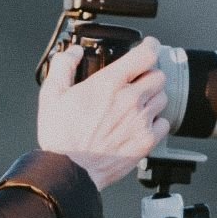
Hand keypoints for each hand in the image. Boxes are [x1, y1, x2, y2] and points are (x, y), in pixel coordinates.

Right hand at [38, 37, 169, 190]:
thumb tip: (74, 53)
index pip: (145, 54)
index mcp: (109, 84)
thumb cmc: (61, 137)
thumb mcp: (52, 95)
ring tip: (138, 103)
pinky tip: (142, 123)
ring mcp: (141, 121)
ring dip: (153, 97)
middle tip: (138, 80)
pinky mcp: (146, 141)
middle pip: (158, 75)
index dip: (150, 46)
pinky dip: (156, 121)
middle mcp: (130, 100)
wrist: (70, 171)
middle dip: (149, 74)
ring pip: (163, 98)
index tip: (148, 47)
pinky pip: (164, 123)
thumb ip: (63, 66)